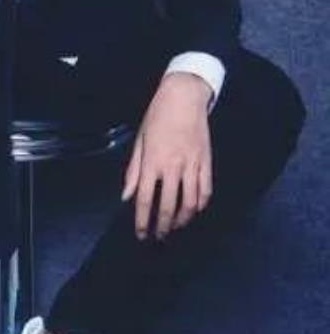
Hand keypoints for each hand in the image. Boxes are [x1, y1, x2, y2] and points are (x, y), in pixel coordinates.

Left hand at [121, 72, 212, 240]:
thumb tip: (126, 196)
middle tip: (159, 237)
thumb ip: (133, 171)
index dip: (142, 220)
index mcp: (152, 161)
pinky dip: (200, 205)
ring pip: (190, 203)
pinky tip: (194, 211)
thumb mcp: (140, 140)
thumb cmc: (157, 116)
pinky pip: (205, 190)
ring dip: (183, 220)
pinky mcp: (206, 162)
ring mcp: (192, 165)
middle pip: (169, 206)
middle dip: (163, 226)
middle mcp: (172, 166)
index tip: (141, 234)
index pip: (145, 199)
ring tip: (176, 228)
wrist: (183, 97)